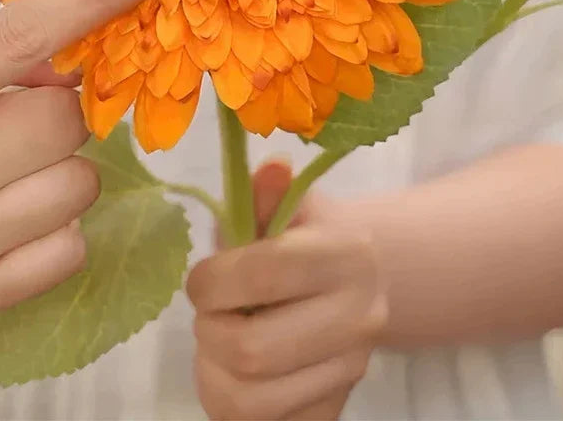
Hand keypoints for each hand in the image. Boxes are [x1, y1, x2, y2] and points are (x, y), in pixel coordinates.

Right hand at [0, 0, 189, 343]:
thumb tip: (65, 59)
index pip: (24, 36)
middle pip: (68, 118)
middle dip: (58, 103)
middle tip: (12, 110)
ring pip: (82, 182)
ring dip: (58, 162)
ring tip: (3, 163)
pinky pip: (73, 245)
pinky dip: (56, 220)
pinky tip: (10, 209)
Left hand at [187, 162, 387, 420]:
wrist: (352, 282)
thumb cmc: (303, 236)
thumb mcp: (286, 207)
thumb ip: (267, 194)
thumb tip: (273, 167)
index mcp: (349, 256)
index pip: (262, 274)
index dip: (211, 280)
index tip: (201, 278)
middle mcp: (362, 318)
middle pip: (250, 349)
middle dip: (208, 328)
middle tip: (209, 310)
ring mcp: (350, 371)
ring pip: (248, 399)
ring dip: (213, 368)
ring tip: (219, 339)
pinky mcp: (334, 409)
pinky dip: (230, 401)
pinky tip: (235, 369)